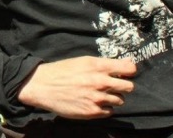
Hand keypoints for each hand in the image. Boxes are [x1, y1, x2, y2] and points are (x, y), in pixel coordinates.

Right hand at [17, 56, 135, 118]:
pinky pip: (110, 111)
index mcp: (97, 66)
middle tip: (111, 86)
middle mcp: (100, 82)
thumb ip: (105, 64)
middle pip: (129, 87)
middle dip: (122, 86)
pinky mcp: (92, 111)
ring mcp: (97, 98)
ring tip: (98, 94)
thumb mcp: (83, 61)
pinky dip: (104, 108)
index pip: (129, 69)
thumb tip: (128, 65)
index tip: (124, 73)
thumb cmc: (62, 71)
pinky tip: (92, 102)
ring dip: (112, 98)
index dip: (129, 71)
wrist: (42, 86)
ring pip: (120, 100)